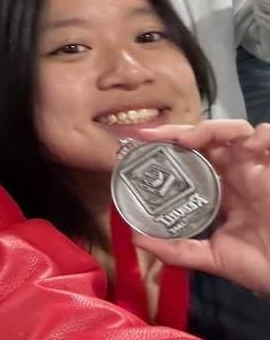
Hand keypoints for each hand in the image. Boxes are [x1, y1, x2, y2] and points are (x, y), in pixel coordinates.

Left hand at [132, 120, 269, 295]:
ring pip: (234, 130)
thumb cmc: (262, 265)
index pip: (190, 158)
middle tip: (148, 136)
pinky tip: (243, 145)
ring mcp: (257, 167)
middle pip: (204, 138)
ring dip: (209, 128)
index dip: (166, 149)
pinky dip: (258, 134)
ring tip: (187, 139)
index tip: (137, 148)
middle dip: (176, 132)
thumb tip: (138, 239)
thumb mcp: (213, 257)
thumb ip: (178, 249)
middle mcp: (237, 173)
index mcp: (221, 189)